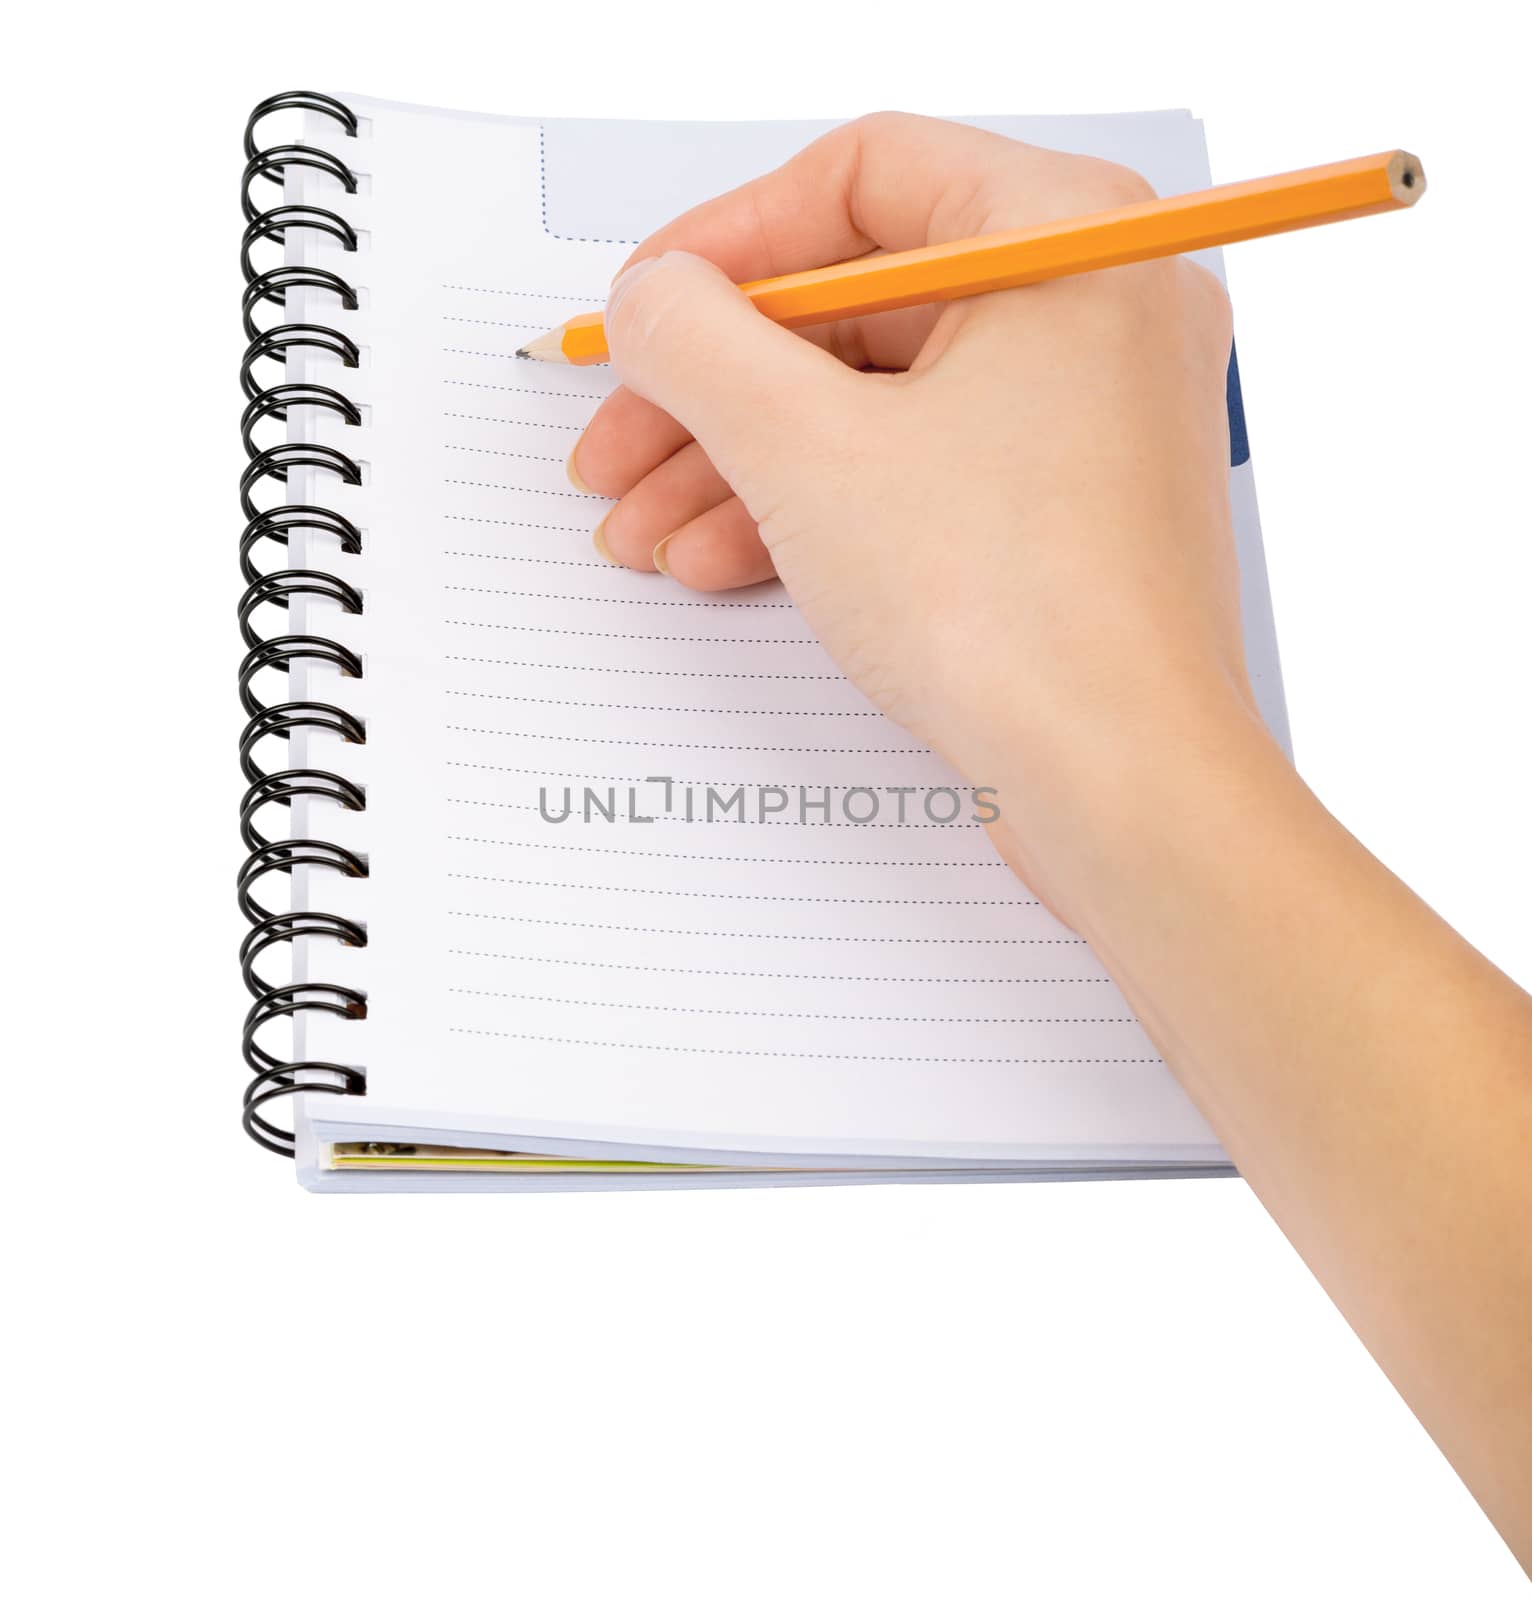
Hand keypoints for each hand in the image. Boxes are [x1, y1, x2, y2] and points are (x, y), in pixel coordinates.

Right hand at [571, 113, 1258, 923]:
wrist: (1120, 789)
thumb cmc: (1012, 613)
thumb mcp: (806, 450)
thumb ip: (698, 341)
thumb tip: (654, 300)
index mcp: (1069, 238)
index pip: (864, 176)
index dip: (726, 240)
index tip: (646, 308)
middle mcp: (1093, 313)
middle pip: (856, 307)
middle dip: (713, 388)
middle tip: (617, 444)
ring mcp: (1085, 422)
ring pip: (874, 405)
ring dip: (740, 464)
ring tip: (641, 531)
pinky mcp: (1063, 517)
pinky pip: (916, 475)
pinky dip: (814, 510)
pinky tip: (718, 562)